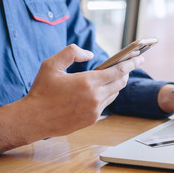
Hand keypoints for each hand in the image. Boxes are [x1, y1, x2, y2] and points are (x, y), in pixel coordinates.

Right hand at [0, 44, 143, 152]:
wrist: (34, 119)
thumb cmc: (41, 90)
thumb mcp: (52, 64)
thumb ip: (72, 53)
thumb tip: (90, 54)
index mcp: (88, 82)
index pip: (118, 71)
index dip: (131, 62)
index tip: (140, 57)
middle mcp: (95, 97)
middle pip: (120, 82)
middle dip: (127, 72)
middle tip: (130, 64)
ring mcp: (95, 110)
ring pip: (114, 94)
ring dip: (117, 84)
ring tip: (116, 75)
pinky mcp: (92, 119)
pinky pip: (106, 104)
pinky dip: (107, 95)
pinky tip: (103, 90)